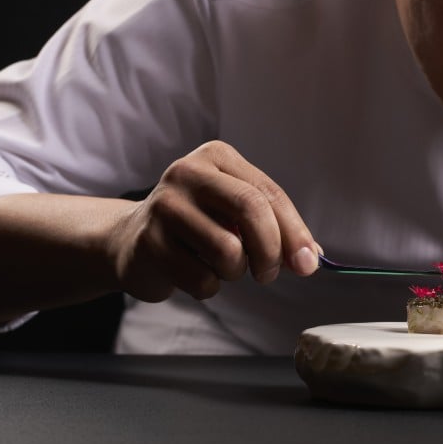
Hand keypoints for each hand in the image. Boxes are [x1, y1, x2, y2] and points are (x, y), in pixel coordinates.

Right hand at [107, 140, 319, 302]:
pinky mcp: (148, 242)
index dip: (295, 232)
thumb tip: (311, 256)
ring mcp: (164, 205)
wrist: (131, 241)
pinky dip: (209, 286)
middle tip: (268, 273)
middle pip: (250, 210)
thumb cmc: (198, 226)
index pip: (269, 194)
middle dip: (271, 251)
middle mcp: (188, 172)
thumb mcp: (237, 215)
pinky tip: (195, 273)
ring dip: (235, 272)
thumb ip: (276, 229)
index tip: (308, 263)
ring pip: (227, 249)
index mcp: (217, 157)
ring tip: (223, 266)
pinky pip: (200, 278)